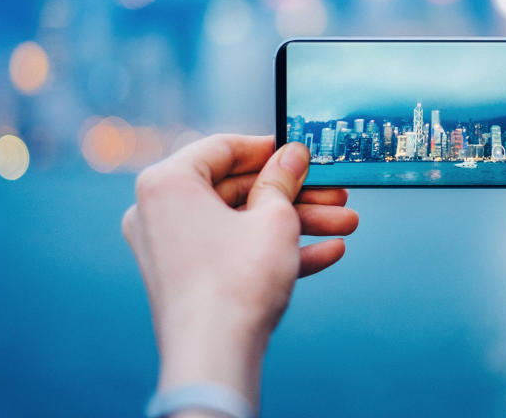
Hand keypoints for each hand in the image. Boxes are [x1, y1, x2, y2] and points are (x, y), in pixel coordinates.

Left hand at [122, 135, 357, 406]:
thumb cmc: (237, 281)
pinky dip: (275, 250)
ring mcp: (171, 248)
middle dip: (295, 194)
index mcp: (168, 182)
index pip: (222, 148)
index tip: (300, 152)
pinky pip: (234, 252)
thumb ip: (283, 180)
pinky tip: (328, 252)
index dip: (268, 148)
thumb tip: (292, 155)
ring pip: (242, 223)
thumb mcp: (274, 218)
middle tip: (334, 193)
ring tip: (346, 224)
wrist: (215, 357)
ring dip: (296, 223)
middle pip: (238, 189)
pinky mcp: (186, 278)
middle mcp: (159, 211)